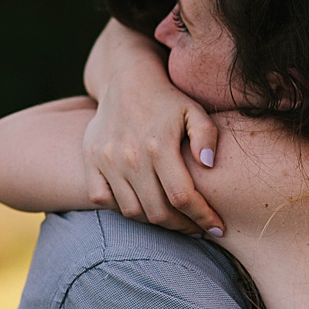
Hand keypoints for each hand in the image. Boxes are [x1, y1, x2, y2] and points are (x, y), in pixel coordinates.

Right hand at [82, 66, 223, 234]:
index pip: (182, 197)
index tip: (217, 228)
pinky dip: (122, 209)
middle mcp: (130, 156)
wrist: (126, 80)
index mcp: (159, 145)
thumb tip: (207, 164)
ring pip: (132, 211)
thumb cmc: (167, 100)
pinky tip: (143, 205)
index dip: (202, 218)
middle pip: (158, 211)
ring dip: (156, 222)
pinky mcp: (91, 161)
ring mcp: (107, 160)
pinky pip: (102, 199)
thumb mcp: (195, 110)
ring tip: (174, 219)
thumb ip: (206, 136)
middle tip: (198, 228)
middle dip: (184, 226)